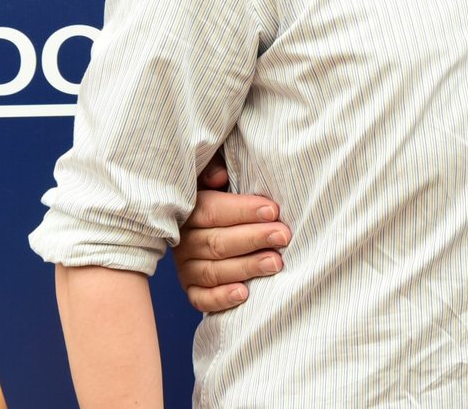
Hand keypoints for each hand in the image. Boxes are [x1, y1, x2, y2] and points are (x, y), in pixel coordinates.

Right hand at [174, 153, 290, 312]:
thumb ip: (215, 169)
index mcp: (189, 210)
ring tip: (276, 263)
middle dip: (254, 238)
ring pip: (212, 271)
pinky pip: (201, 299)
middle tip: (283, 236)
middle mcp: (184, 240)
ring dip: (246, 267)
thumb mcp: (217, 174)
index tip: (273, 210)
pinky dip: (221, 298)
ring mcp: (186, 267)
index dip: (243, 211)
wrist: (218, 223)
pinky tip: (244, 293)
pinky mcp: (192, 289)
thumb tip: (219, 176)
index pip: (212, 211)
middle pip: (216, 242)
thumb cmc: (226, 194)